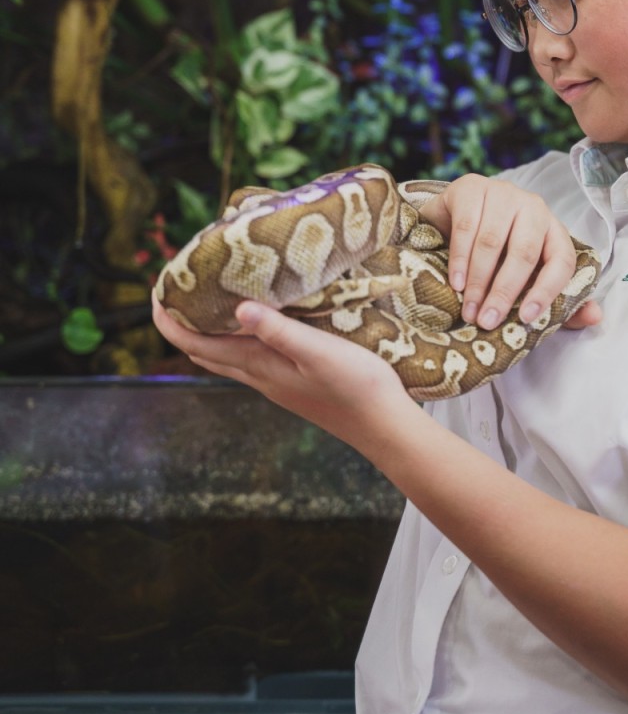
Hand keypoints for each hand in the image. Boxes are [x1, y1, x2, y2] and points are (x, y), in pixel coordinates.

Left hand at [151, 295, 412, 453]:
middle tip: (180, 287)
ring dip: (208, 329)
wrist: (382, 426)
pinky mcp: (292, 382)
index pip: (197, 344)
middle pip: (204, 351)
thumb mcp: (319, 351)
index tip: (158, 290)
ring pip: (226, 356)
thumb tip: (236, 309)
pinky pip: (249, 357)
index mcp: (258, 366)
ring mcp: (274, 382)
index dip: (170, 320)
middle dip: (183, 322)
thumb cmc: (356, 386)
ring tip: (210, 297)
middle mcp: (258, 377)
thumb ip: (279, 331)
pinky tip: (256, 320)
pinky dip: (236, 336)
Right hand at [416, 174, 602, 332]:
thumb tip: (595, 316)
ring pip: (492, 241)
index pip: (562, 260)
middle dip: (505, 291)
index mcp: (553, 230)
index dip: (548, 290)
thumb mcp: (525, 278)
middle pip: (525, 252)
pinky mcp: (471, 187)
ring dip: (479, 281)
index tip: (527, 318)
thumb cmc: (494, 255)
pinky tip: (456, 283)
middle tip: (487, 320)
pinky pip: (466, 227)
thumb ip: (559, 300)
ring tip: (469, 310)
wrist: (451, 220)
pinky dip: (460, 260)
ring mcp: (502, 193)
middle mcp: (533, 207)